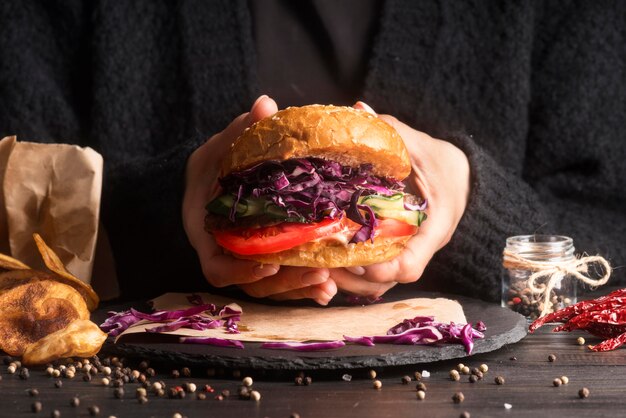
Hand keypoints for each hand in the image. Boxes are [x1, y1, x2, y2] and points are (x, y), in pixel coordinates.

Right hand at [182, 95, 336, 304]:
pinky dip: (304, 286)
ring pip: (271, 288)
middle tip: (318, 274)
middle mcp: (227, 253)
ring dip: (299, 288)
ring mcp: (246, 261)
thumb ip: (241, 132)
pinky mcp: (267, 259)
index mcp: (209, 232)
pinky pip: (284, 280)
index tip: (267, 267)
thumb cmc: (214, 165)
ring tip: (329, 284)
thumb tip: (264, 104)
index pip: (217, 267)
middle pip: (252, 283)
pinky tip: (330, 287)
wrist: (213, 180)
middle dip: (285, 284)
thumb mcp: (221, 147)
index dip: (239, 272)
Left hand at [330, 101, 470, 297]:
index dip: (383, 269)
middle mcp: (419, 249)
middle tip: (320, 265)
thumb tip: (360, 110)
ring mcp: (407, 254)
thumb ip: (395, 133)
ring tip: (315, 267)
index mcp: (433, 228)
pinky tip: (324, 262)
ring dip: (347, 280)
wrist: (463, 179)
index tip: (355, 261)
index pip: (411, 264)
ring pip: (377, 283)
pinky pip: (373, 274)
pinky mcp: (395, 253)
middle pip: (386, 281)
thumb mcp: (424, 147)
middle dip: (353, 278)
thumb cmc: (444, 165)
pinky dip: (350, 274)